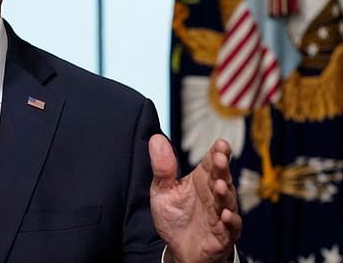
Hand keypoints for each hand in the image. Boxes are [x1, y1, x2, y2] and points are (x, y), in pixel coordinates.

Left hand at [148, 135, 240, 262]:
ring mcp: (220, 214)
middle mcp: (214, 194)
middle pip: (221, 178)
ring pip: (227, 201)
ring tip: (219, 184)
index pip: (211, 163)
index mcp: (201, 180)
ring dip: (224, 193)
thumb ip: (162, 167)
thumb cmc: (174, 217)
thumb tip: (156, 138)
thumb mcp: (162, 190)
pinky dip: (230, 221)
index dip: (217, 153)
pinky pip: (231, 227)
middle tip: (220, 158)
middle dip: (222, 168)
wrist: (178, 248)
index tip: (220, 143)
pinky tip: (225, 214)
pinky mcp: (223, 234)